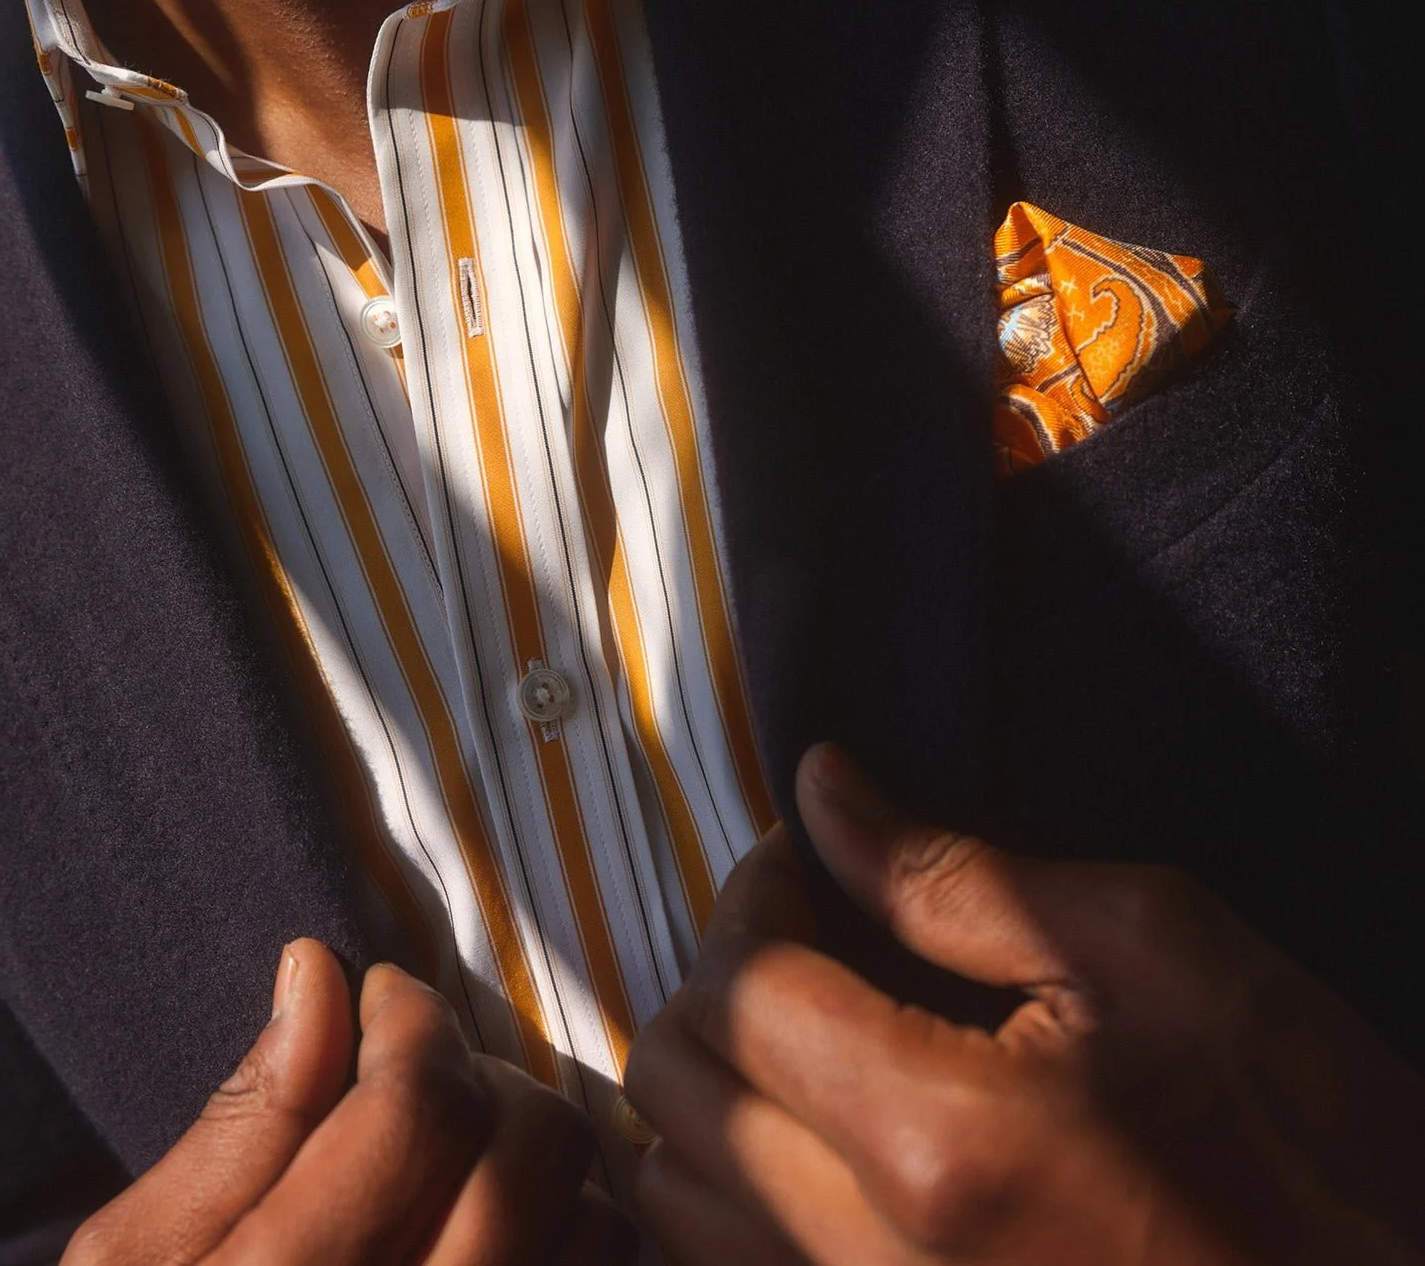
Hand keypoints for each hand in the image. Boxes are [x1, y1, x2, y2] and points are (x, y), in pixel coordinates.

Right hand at [64, 940, 634, 1264]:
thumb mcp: (132, 1263)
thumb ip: (241, 1123)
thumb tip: (317, 977)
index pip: (420, 1111)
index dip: (410, 1020)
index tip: (380, 1000)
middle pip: (530, 1150)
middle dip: (482, 1075)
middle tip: (412, 1077)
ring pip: (592, 1215)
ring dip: (533, 1157)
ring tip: (452, 1160)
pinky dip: (568, 1229)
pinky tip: (488, 1230)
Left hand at [626, 744, 1424, 1265]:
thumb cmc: (1312, 1144)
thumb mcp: (1153, 954)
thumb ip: (954, 874)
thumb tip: (826, 791)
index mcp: (938, 1144)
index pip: (737, 989)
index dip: (753, 891)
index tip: (805, 857)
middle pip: (674, 1088)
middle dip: (720, 974)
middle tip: (803, 924)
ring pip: (672, 1192)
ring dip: (713, 1080)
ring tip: (803, 1017)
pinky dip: (731, 1180)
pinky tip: (811, 1124)